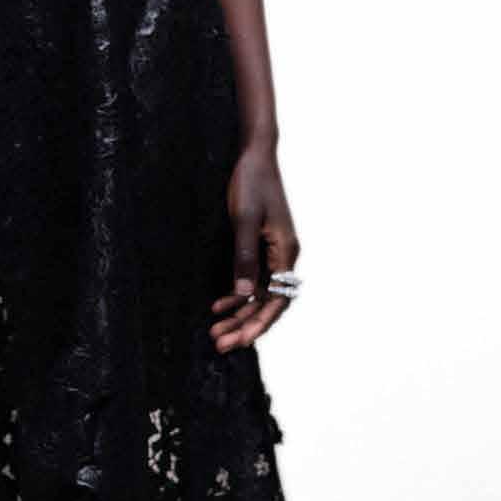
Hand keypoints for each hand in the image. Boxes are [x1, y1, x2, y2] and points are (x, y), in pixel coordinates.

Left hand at [211, 146, 299, 352]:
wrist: (254, 156)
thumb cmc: (250, 183)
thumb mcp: (243, 220)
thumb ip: (244, 258)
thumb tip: (244, 295)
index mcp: (285, 252)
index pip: (277, 300)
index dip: (259, 324)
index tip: (239, 342)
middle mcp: (283, 257)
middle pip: (268, 303)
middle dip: (245, 326)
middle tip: (220, 345)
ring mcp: (272, 253)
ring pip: (258, 295)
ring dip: (238, 314)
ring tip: (215, 332)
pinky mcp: (260, 247)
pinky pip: (251, 280)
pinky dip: (236, 295)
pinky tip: (218, 306)